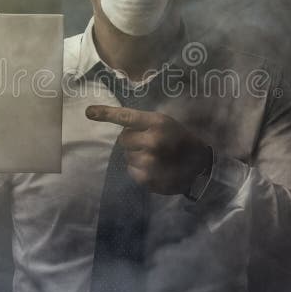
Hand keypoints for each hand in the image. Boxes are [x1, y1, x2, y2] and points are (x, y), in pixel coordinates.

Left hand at [86, 105, 212, 194]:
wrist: (201, 165)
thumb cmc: (181, 139)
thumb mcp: (166, 123)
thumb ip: (143, 123)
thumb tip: (118, 125)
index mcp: (158, 123)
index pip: (126, 117)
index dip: (106, 113)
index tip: (89, 112)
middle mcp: (153, 141)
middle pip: (122, 139)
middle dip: (131, 140)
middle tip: (149, 142)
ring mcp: (150, 162)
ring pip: (126, 156)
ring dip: (136, 155)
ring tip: (155, 156)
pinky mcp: (148, 179)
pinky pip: (131, 171)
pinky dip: (138, 169)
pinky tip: (154, 168)